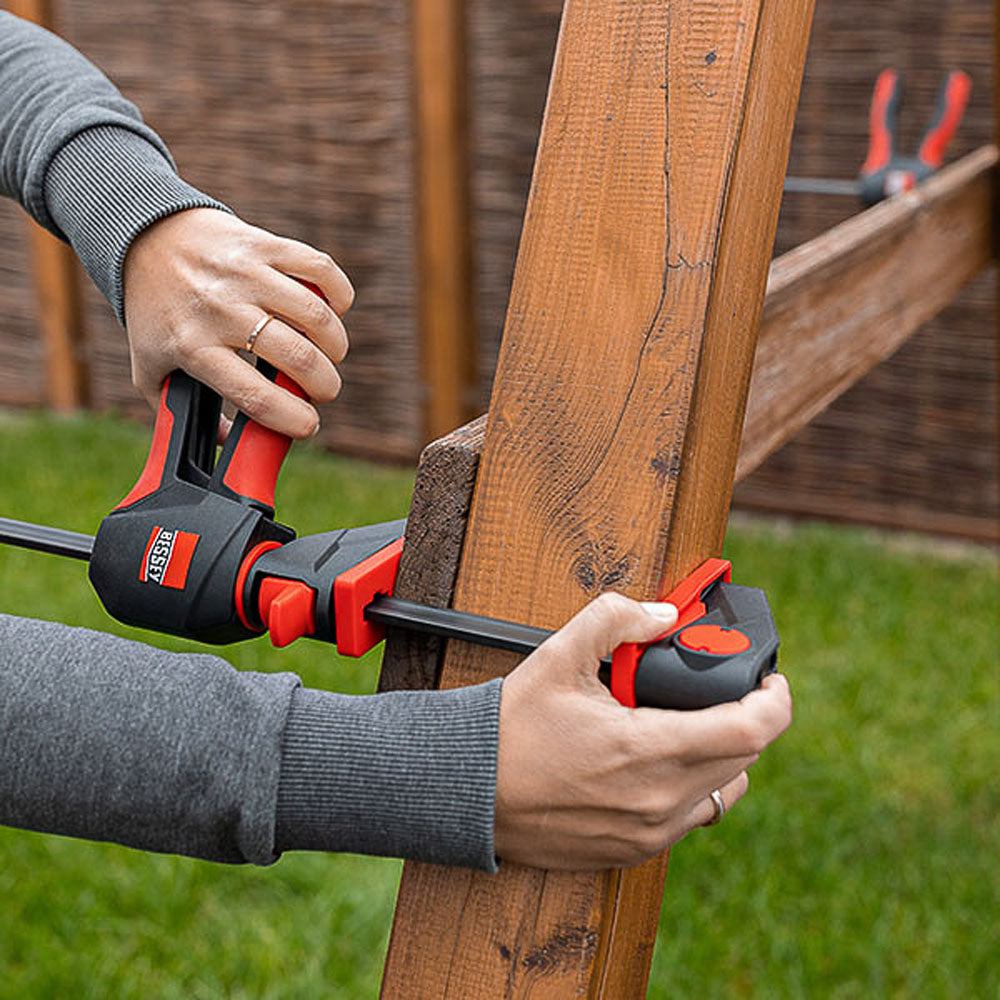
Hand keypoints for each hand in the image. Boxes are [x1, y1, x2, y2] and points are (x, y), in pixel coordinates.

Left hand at [122, 208, 354, 437]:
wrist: (144, 236)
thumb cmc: (155, 311)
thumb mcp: (151, 368)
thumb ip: (182, 414)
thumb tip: (227, 447)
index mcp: (192, 346)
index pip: (255, 396)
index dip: (294, 420)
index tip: (308, 426)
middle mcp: (221, 309)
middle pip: (297, 357)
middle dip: (325, 386)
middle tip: (322, 391)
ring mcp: (245, 274)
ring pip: (317, 316)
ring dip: (335, 346)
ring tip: (329, 355)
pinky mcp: (265, 245)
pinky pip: (321, 272)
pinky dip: (338, 297)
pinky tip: (330, 312)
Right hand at [494, 592, 791, 868]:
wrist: (469, 790)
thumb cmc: (511, 727)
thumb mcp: (560, 655)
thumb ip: (616, 618)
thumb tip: (663, 612)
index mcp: (646, 749)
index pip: (751, 731)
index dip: (775, 700)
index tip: (770, 680)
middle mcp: (658, 799)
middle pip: (746, 758)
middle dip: (744, 716)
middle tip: (718, 690)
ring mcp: (650, 831)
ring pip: (726, 790)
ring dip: (723, 753)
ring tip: (687, 724)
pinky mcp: (637, 848)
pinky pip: (694, 815)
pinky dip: (695, 783)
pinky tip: (660, 758)